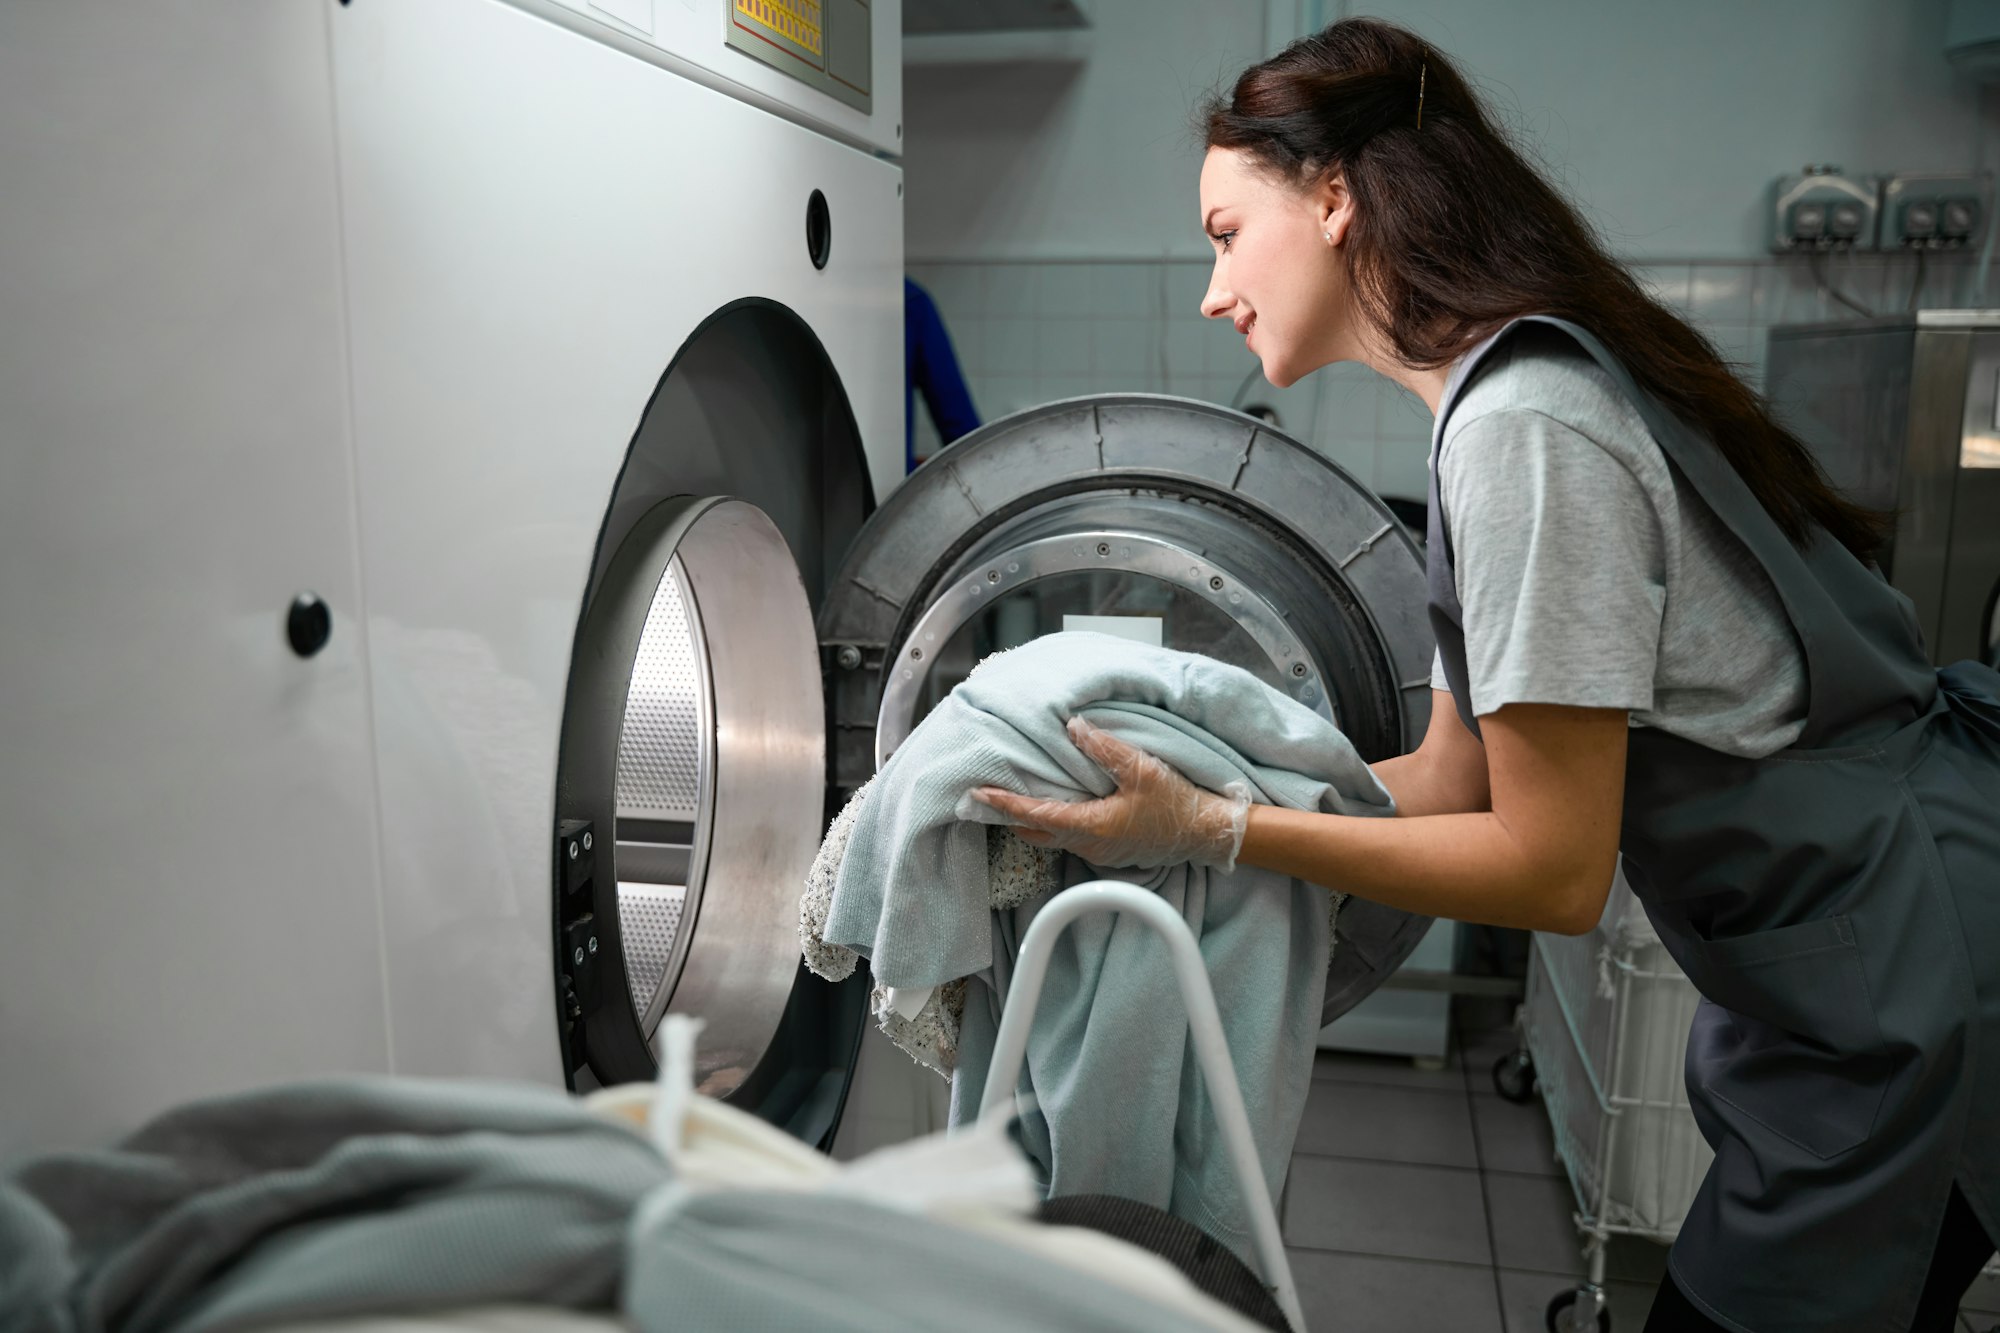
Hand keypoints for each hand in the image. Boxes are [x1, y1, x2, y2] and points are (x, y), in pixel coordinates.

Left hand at [972, 716, 1251, 871]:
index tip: (977, 794)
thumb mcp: (1142, 768)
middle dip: (1010, 814)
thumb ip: (1105, 748)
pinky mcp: (1108, 851)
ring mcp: (1098, 852)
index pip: (1036, 815)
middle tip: (986, 795)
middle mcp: (1089, 845)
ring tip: (1014, 794)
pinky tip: (1055, 803)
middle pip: (1036, 832)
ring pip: (1052, 837)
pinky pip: (1070, 838)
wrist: (1208, 833)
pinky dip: (1053, 822)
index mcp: (1091, 826)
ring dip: (1032, 818)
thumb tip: (1074, 727)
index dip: (1005, 803)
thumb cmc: (1178, 803)